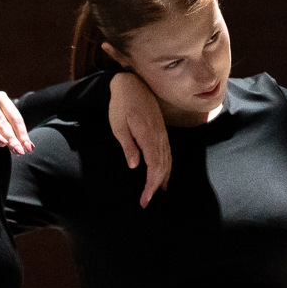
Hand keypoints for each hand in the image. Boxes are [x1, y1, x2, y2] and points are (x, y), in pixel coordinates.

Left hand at [107, 71, 173, 205]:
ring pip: (167, 161)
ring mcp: (162, 134)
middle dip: (155, 187)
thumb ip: (128, 146)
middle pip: (163, 167)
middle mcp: (159, 137)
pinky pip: (167, 153)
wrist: (132, 85)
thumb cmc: (121, 105)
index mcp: (148, 137)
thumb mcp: (119, 126)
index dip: (150, 186)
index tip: (145, 200)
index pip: (154, 167)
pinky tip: (162, 175)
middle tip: (146, 202)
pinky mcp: (161, 132)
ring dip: (163, 179)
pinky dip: (166, 167)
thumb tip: (134, 165)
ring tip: (156, 193)